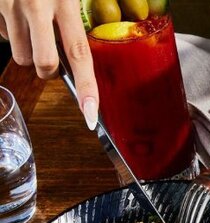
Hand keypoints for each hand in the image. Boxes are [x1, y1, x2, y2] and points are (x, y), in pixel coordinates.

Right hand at [0, 0, 97, 128]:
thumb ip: (76, 16)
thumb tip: (82, 52)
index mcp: (64, 2)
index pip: (80, 55)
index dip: (88, 88)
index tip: (91, 115)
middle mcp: (35, 7)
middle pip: (44, 65)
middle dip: (49, 69)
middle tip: (53, 52)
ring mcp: (9, 7)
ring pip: (20, 55)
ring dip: (28, 49)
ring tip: (33, 25)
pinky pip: (3, 35)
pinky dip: (10, 31)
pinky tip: (16, 13)